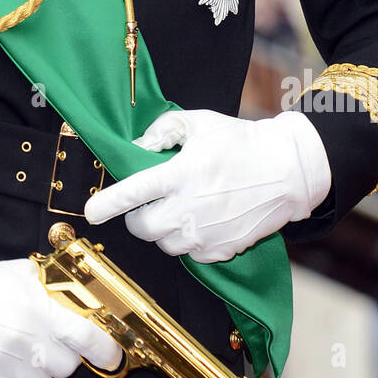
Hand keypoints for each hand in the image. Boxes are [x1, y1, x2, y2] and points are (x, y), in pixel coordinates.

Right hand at [0, 237, 122, 377]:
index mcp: (42, 309)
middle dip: (61, 357)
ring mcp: (11, 364)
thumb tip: (80, 296)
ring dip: (37, 372)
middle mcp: (31, 339)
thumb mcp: (21, 274)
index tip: (111, 356)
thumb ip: (52, 287)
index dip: (106, 350)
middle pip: (68, 367)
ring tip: (18, 351)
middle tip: (45, 343)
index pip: (88, 337)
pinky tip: (3, 366)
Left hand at [83, 108, 331, 261]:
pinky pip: (189, 254)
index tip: (91, 211)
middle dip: (137, 216)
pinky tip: (203, 219)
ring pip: (163, 243)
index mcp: (181, 174)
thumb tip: (138, 148)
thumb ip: (163, 131)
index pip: (134, 192)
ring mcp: (205, 234)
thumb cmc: (240, 143)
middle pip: (141, 227)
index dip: (107, 203)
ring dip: (163, 229)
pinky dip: (188, 241)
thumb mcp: (199, 122)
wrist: (286, 171)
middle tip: (150, 201)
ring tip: (181, 207)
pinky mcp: (219, 251)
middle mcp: (190, 209)